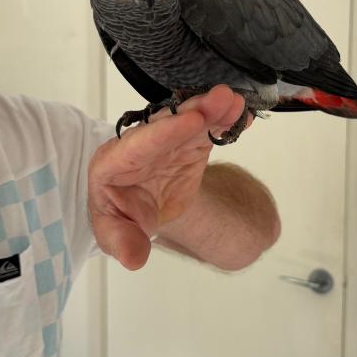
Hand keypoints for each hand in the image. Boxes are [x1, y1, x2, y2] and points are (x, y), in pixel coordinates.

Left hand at [88, 85, 249, 269]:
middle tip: (221, 98)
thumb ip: (122, 242)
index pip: (138, 144)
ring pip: (189, 120)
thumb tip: (133, 258)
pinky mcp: (188, 142)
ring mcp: (167, 140)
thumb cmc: (123, 216)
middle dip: (193, 111)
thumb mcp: (115, 233)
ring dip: (212, 109)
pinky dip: (224, 121)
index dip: (164, 132)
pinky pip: (207, 129)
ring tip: (235, 101)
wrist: (143, 208)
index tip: (190, 121)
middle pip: (166, 124)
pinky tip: (242, 115)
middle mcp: (141, 144)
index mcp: (114, 163)